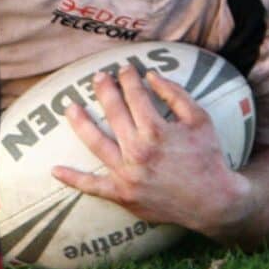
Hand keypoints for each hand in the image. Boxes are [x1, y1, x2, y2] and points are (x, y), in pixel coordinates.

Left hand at [52, 64, 247, 233]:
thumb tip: (151, 75)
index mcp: (156, 130)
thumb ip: (175, 94)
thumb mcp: (200, 120)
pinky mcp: (122, 194)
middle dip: (104, 90)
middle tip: (98, 77)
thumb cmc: (208, 157)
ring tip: (69, 106)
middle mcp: (137, 151)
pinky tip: (55, 170)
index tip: (123, 68)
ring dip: (80, 122)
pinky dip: (73, 179)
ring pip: (95, 142)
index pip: (134, 96)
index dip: (128, 78)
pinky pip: (92, 187)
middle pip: (112, 113)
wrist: (213, 200)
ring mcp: (127, 174)